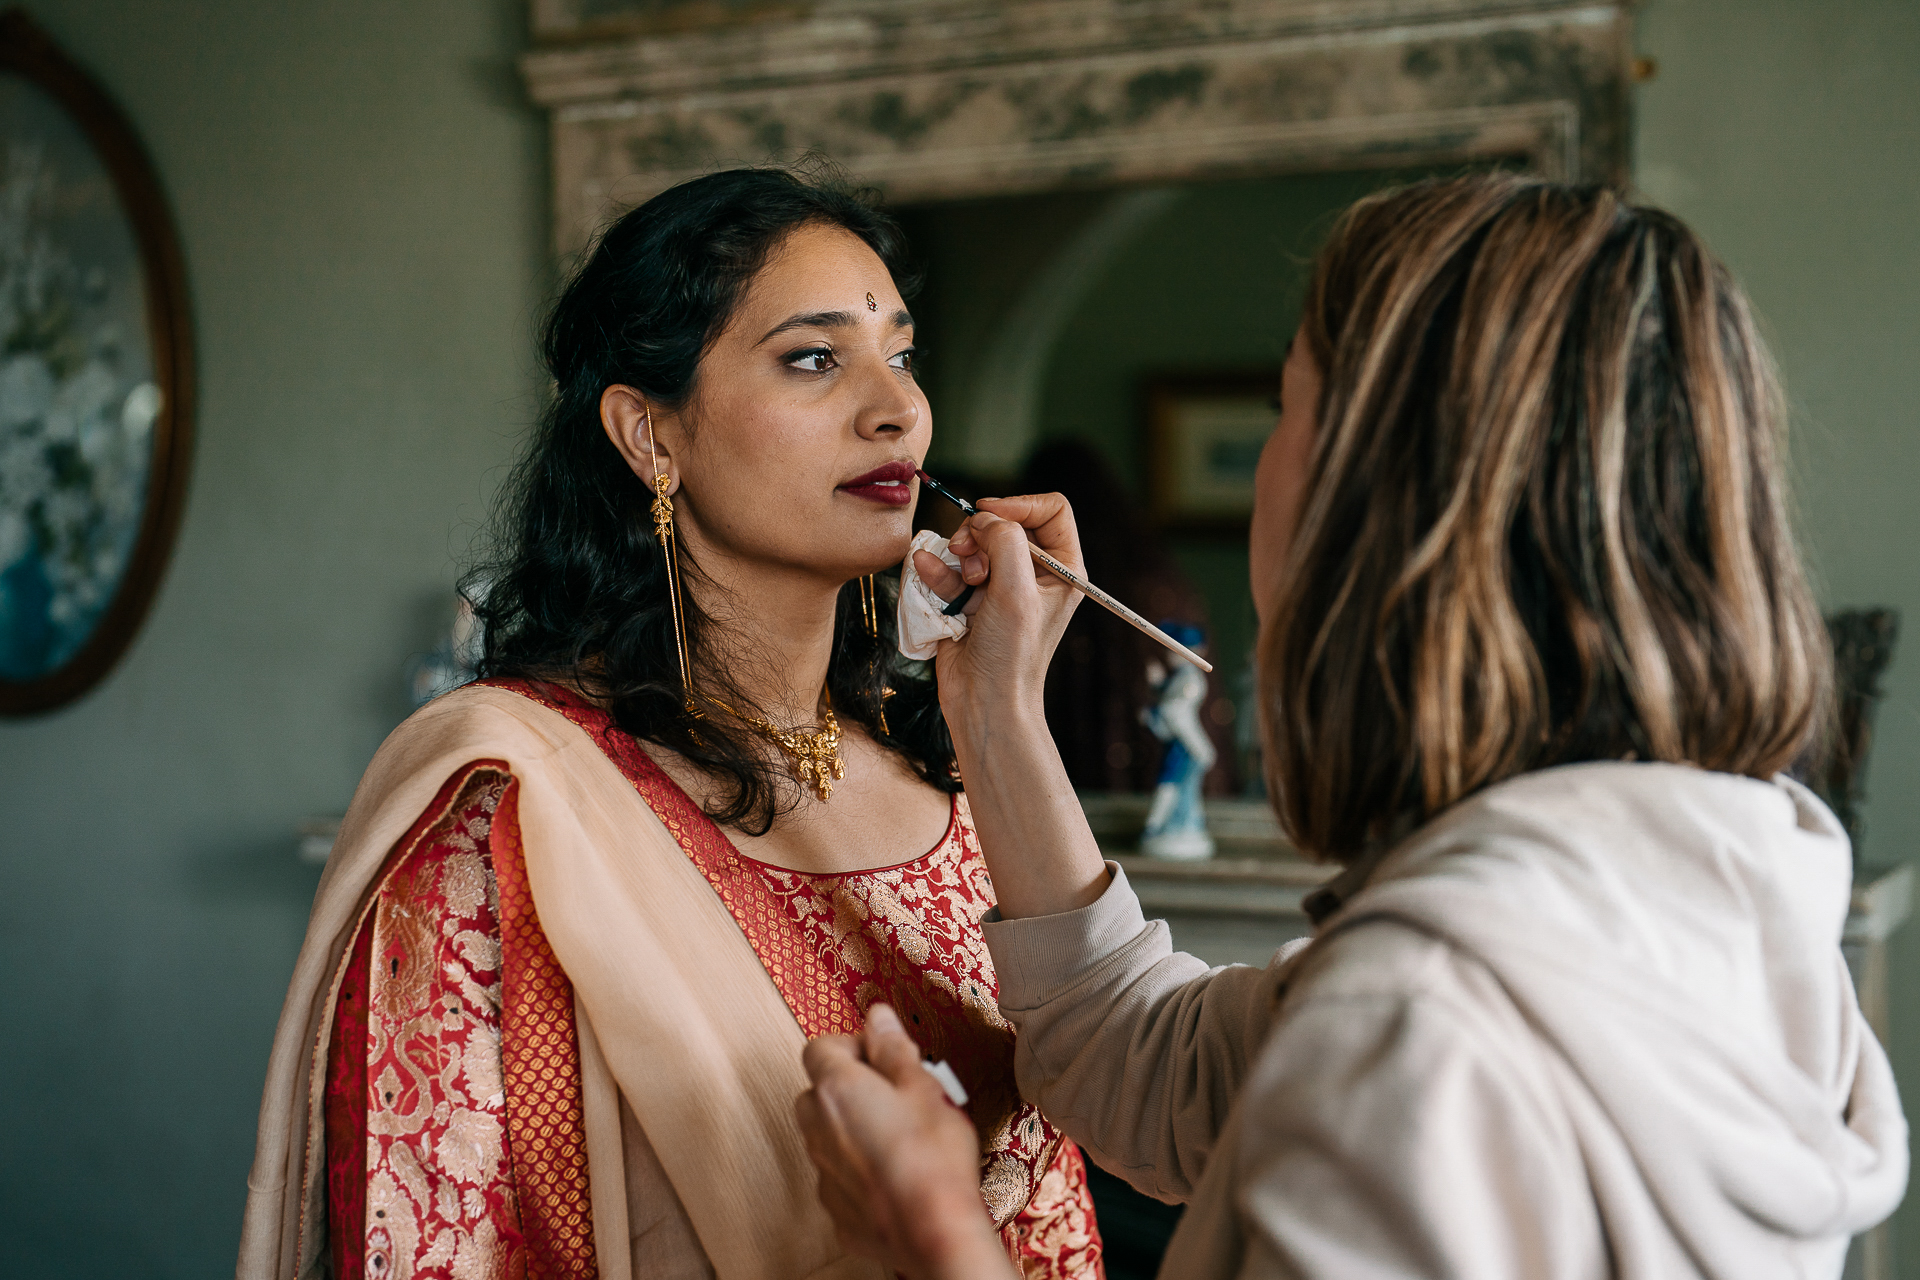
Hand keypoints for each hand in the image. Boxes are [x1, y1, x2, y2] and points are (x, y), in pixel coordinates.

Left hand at [795, 1005, 1014, 1278]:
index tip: (881, 1054)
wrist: (934, 1232)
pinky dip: (857, 1170)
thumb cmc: (933, 1158)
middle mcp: (819, 1129)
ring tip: (897, 1135)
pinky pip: (838, 1177)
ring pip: (824, 1135)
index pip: (819, 1048)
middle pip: (815, 1092)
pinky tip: (894, 1173)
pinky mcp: (836, 1210)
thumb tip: (877, 1016)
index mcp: (838, 1090)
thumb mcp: (925, 1087)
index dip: (850, 1045)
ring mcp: (824, 1172)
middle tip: (891, 1093)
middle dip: (847, 1087)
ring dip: (850, 1128)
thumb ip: (894, 1049)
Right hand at [910, 493, 1085, 735]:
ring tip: (957, 580)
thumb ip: (1005, 541)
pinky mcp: (969, 600)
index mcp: (1062, 569)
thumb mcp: (1017, 591)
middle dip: (980, 533)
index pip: (1051, 510)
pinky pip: (950, 568)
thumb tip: (983, 519)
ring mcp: (1000, 586)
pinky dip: (937, 568)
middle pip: (1005, 523)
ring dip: (957, 553)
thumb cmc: (1012, 655)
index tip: (988, 512)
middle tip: (967, 554)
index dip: (1019, 504)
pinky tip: (924, 567)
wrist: (985, 703)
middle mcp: (1034, 574)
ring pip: (973, 544)